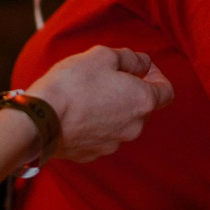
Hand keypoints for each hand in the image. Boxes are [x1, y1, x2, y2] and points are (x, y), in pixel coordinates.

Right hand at [28, 45, 171, 161]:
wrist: (41, 120)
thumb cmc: (73, 84)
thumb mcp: (102, 55)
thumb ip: (130, 58)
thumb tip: (142, 63)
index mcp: (142, 101)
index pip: (167, 92)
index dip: (157, 77)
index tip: (140, 69)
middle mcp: (134, 127)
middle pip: (142, 107)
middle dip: (130, 91)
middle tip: (106, 77)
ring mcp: (114, 144)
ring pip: (121, 122)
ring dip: (111, 108)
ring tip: (87, 94)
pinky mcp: (93, 154)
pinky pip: (101, 135)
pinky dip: (95, 124)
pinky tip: (76, 113)